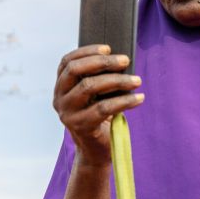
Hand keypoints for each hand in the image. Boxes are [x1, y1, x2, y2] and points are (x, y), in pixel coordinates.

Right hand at [53, 44, 143, 165]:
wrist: (96, 150)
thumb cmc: (99, 116)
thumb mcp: (95, 95)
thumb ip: (98, 78)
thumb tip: (120, 59)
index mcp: (60, 87)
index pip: (67, 62)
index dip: (87, 51)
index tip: (108, 48)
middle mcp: (59, 98)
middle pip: (76, 71)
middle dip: (103, 62)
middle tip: (126, 61)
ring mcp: (68, 113)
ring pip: (90, 87)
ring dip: (118, 80)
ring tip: (137, 81)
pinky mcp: (81, 126)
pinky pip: (104, 108)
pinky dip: (125, 101)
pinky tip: (139, 98)